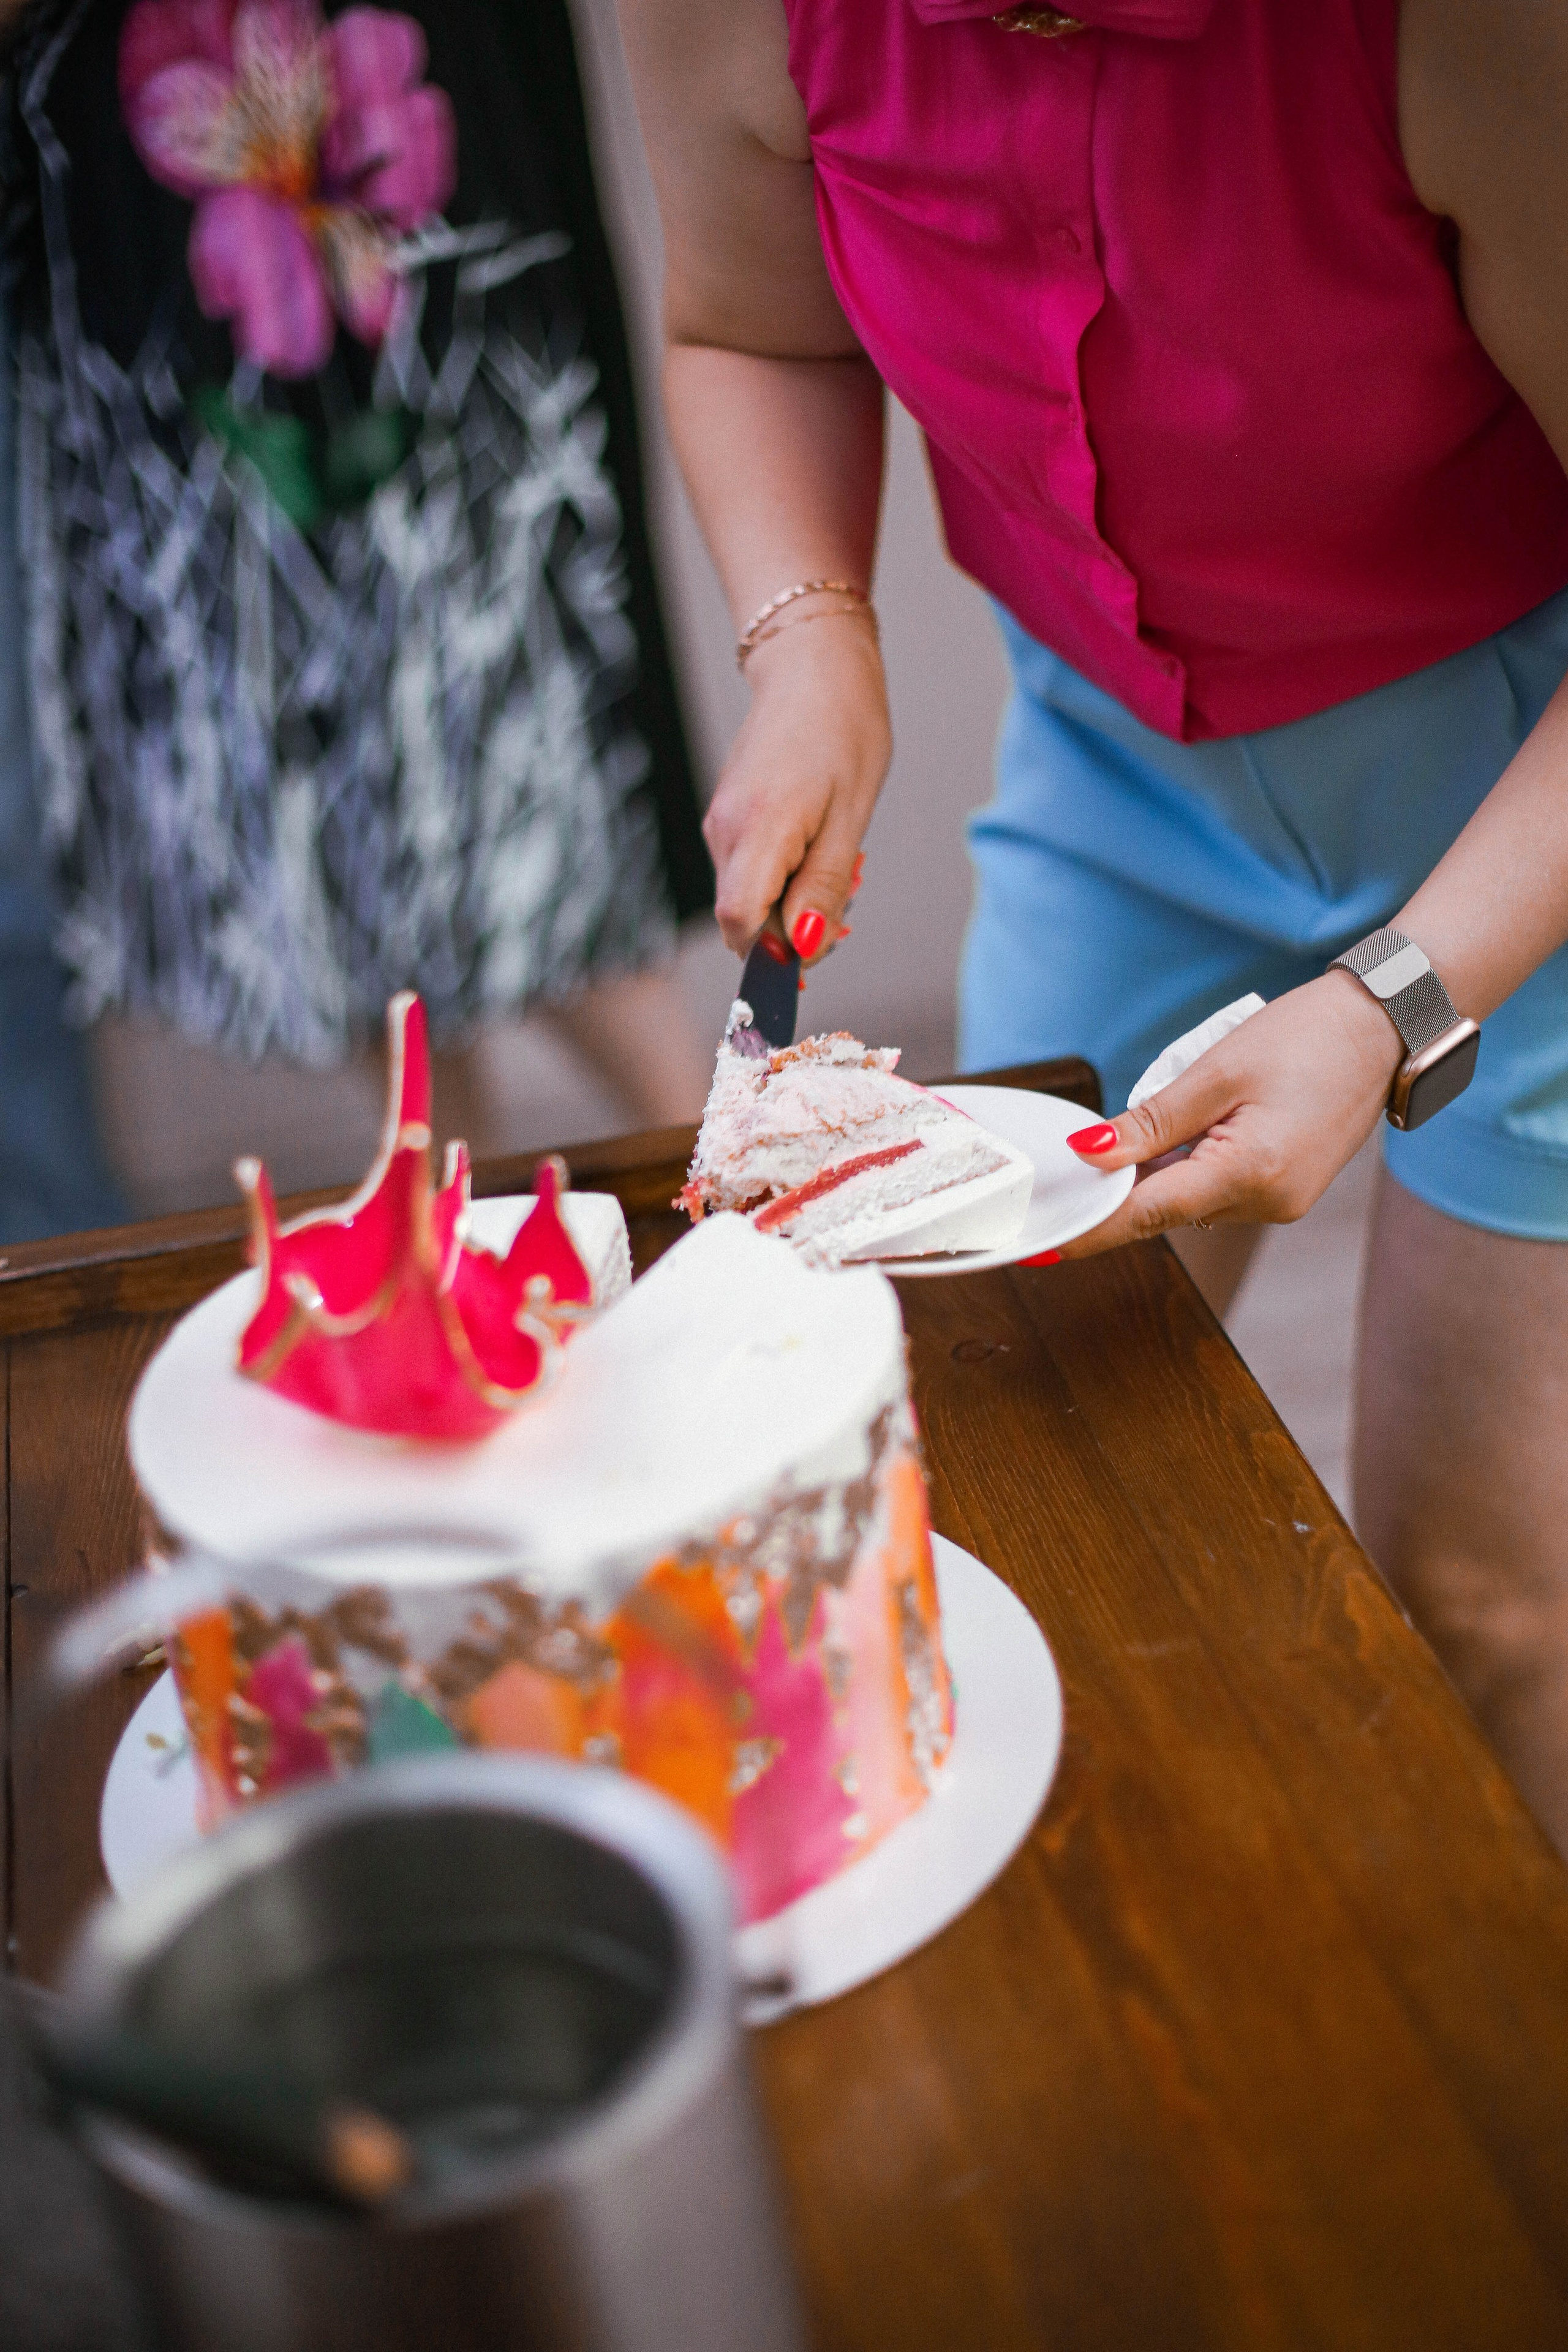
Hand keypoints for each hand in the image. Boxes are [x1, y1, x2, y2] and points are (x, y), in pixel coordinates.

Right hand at [703, 609, 889, 960]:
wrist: (812, 664)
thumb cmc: (842, 727)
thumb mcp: (851, 815)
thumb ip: (823, 887)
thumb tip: (802, 947)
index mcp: (757, 830)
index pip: (740, 924)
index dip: (775, 954)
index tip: (817, 950)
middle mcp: (725, 832)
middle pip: (744, 919)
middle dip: (792, 931)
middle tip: (846, 906)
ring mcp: (721, 824)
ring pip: (749, 898)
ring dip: (793, 902)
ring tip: (838, 863)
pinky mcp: (727, 818)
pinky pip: (750, 872)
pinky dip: (783, 878)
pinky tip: (817, 849)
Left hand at [1056, 972, 1404, 1256]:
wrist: (1382, 1028)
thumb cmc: (1308, 1037)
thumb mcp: (1216, 1072)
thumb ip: (1150, 1123)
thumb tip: (1088, 1155)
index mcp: (1251, 1173)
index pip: (1146, 1215)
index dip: (1089, 1229)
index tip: (1042, 1246)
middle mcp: (1268, 1203)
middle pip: (1165, 1209)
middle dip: (1124, 1183)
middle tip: (1088, 1149)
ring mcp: (1281, 1203)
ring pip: (1190, 1199)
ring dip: (1163, 1168)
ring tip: (1182, 1108)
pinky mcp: (1286, 1193)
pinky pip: (1218, 1189)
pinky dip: (1194, 1165)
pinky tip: (1199, 1125)